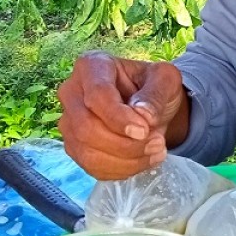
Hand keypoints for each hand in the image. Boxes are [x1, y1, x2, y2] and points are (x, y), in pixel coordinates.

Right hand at [57, 51, 190, 179]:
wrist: (150, 108)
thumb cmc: (154, 86)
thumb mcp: (166, 80)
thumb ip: (156, 94)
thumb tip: (143, 116)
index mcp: (92, 66)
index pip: (97, 96)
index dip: (119, 118)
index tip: (145, 130)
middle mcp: (72, 92)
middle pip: (86, 127)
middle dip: (124, 144)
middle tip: (157, 143)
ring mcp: (69, 121)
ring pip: (86, 151)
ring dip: (125, 160)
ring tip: (155, 152)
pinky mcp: (74, 146)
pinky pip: (90, 166)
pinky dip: (120, 170)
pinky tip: (142, 161)